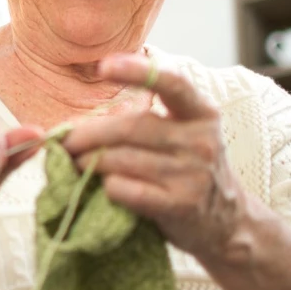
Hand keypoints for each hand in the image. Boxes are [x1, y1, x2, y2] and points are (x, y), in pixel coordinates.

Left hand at [63, 54, 245, 261]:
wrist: (226, 223)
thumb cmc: (187, 169)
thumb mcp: (180, 134)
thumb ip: (142, 120)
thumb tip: (80, 122)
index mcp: (200, 113)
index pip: (171, 82)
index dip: (136, 71)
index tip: (103, 66)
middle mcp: (200, 140)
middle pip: (130, 127)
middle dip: (88, 133)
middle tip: (64, 141)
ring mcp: (193, 174)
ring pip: (122, 159)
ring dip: (89, 161)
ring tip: (75, 163)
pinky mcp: (181, 205)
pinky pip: (126, 189)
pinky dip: (107, 186)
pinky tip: (105, 187)